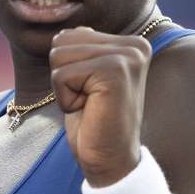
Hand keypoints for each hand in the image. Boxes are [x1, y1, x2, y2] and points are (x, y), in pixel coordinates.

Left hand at [50, 27, 152, 186]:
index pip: (69, 35)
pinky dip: (66, 98)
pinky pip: (61, 75)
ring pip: (59, 55)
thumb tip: (67, 32)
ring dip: (65, 87)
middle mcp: (135, 44)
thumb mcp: (86, 78)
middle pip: (62, 41)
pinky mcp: (115, 71)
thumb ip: (83, 50)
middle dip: (63, 75)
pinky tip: (89, 110)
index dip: (68, 69)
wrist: (111, 161)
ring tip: (90, 104)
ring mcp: (127, 56)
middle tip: (89, 100)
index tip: (92, 92)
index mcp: (132, 43)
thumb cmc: (95, 122)